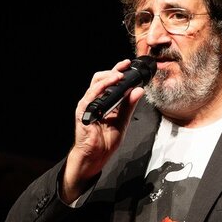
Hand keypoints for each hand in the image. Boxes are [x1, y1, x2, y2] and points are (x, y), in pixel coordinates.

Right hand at [61, 59, 145, 202]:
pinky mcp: (83, 112)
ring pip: (95, 84)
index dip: (117, 71)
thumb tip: (139, 91)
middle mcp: (95, 101)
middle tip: (124, 68)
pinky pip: (90, 97)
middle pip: (100, 78)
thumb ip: (129, 106)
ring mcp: (88, 105)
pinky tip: (109, 86)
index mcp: (105, 102)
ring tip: (119, 76)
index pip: (109, 82)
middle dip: (113, 71)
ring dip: (108, 78)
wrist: (96, 156)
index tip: (127, 64)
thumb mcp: (123, 121)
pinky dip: (100, 89)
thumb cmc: (106, 141)